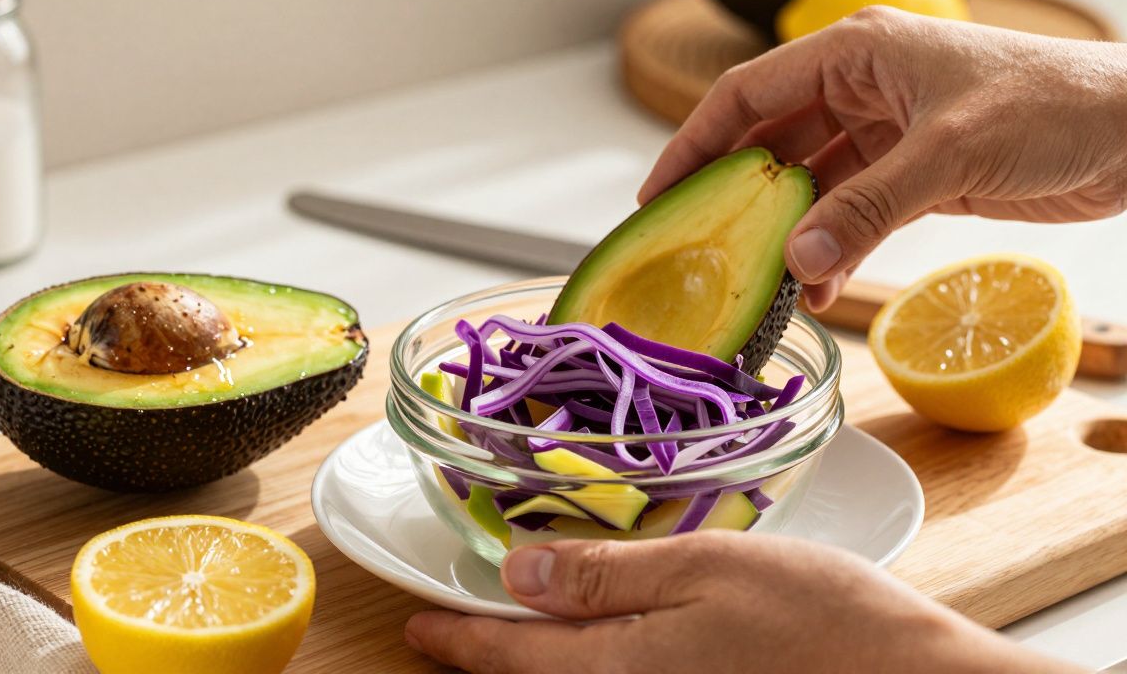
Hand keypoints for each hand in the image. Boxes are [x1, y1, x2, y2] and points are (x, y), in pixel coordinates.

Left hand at [405, 532, 1081, 672]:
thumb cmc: (820, 621)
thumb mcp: (705, 569)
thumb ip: (605, 575)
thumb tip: (517, 572)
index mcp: (615, 668)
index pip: (508, 658)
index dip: (455, 640)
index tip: (414, 627)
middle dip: (488, 659)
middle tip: (450, 632)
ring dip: (538, 664)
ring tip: (516, 634)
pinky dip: (590, 667)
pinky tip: (601, 641)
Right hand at [637, 6, 1126, 311]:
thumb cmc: (1055, 104)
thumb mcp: (948, 153)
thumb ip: (867, 210)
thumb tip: (799, 263)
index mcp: (857, 53)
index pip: (748, 94)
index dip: (696, 143)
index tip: (661, 194)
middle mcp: (863, 87)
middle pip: (771, 142)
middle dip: (738, 197)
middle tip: (701, 248)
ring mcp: (887, 133)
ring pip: (810, 186)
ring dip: (789, 234)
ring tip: (765, 282)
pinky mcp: (914, 174)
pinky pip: (852, 215)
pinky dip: (833, 249)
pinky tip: (818, 286)